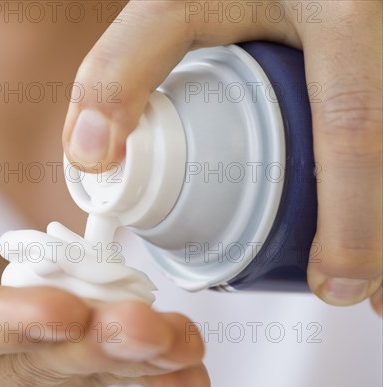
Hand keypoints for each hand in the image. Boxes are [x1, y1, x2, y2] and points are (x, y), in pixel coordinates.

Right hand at [0, 196, 208, 386]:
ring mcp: (12, 363)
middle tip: (149, 332)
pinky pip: (94, 359)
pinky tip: (186, 366)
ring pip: (73, 368)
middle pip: (31, 365)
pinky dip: (143, 366)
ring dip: (132, 359)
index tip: (61, 310)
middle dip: (93, 348)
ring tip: (183, 346)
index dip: (8, 325)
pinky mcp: (47, 348)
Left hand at [62, 1, 381, 314]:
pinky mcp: (376, 54)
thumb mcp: (174, 6)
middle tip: (362, 296)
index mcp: (340, 14)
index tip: (333, 283)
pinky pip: (382, 118)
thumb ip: (124, 70)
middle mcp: (378, 30)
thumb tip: (92, 156)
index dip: (354, 219)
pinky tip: (374, 216)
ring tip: (377, 285)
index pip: (353, 128)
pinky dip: (378, 183)